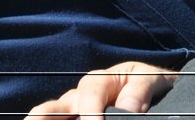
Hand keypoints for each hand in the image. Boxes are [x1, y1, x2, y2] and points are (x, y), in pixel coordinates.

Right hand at [25, 61, 177, 117]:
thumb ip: (140, 90)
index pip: (89, 95)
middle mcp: (79, 96)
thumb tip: (128, 108)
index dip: (90, 111)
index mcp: (99, 80)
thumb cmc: (147, 82)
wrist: (153, 89)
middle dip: (41, 117)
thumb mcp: (150, 79)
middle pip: (53, 107)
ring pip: (48, 117)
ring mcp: (72, 112)